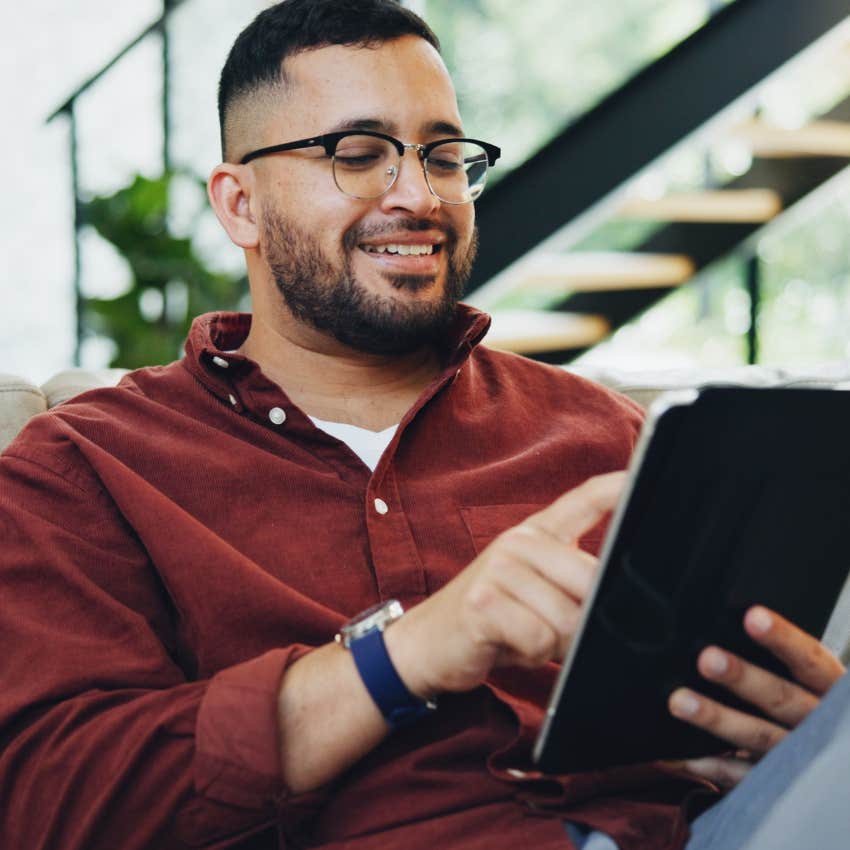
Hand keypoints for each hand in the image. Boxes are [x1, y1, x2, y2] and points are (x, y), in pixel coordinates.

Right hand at [386, 471, 625, 698]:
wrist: (429, 641)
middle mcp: (518, 542)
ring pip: (567, 617)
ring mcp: (498, 569)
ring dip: (552, 643)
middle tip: (552, 629)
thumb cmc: (495, 618)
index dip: (615, 487)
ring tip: (522, 633)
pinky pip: (538, 638)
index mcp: (536, 534)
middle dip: (583, 621)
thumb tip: (617, 593)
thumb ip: (572, 582)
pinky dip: (530, 654)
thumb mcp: (536, 592)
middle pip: (590, 580)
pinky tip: (507, 643)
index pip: (581, 501)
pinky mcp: (483, 602)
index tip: (641, 475)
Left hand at [666, 606, 844, 787]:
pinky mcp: (780, 783)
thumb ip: (788, 660)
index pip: (810, 659)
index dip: (783, 639)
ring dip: (717, 719)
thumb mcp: (818, 682)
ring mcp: (801, 757)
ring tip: (679, 702)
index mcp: (831, 689)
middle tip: (706, 659)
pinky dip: (709, 766)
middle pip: (781, 698)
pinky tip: (679, 754)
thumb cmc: (819, 705)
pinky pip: (742, 777)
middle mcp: (819, 723)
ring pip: (758, 736)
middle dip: (743, 678)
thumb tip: (739, 620)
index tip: (752, 617)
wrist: (841, 761)